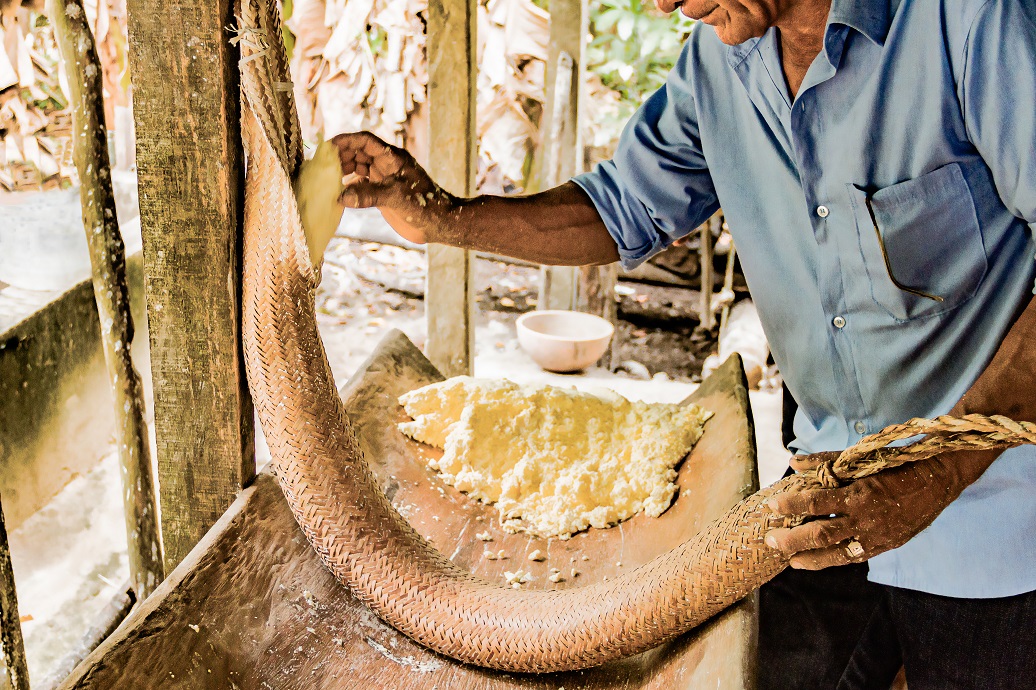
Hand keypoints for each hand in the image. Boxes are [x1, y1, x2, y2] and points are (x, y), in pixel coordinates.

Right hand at [331, 132, 453, 244]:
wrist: (438, 224)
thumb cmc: (424, 205)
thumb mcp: (395, 197)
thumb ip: (369, 195)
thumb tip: (341, 196)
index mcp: (393, 158)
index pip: (366, 141)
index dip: (347, 140)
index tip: (329, 145)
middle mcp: (387, 165)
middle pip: (358, 153)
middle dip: (341, 156)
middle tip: (322, 165)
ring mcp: (384, 179)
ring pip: (358, 169)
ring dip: (343, 172)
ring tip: (326, 179)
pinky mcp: (382, 194)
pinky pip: (361, 186)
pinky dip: (349, 188)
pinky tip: (338, 194)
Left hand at [764, 450, 994, 569]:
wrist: (939, 478)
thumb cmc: (895, 462)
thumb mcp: (861, 458)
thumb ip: (825, 462)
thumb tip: (792, 463)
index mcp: (859, 492)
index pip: (816, 502)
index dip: (791, 505)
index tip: (770, 506)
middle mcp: (867, 518)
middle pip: (821, 534)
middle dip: (793, 539)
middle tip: (770, 540)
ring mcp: (878, 535)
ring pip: (837, 553)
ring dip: (810, 558)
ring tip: (790, 561)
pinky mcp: (887, 545)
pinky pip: (855, 557)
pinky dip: (834, 559)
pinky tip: (818, 560)